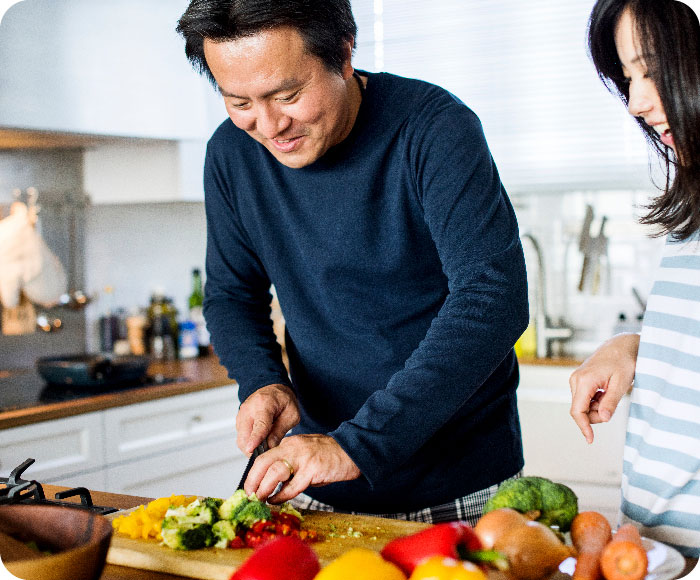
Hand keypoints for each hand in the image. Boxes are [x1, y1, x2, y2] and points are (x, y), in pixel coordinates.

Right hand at [236, 383, 299, 453]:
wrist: (272, 389)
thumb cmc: (283, 399)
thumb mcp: (291, 414)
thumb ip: (280, 430)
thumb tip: (270, 447)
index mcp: (264, 404)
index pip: (259, 425)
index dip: (255, 439)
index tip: (251, 449)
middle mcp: (248, 409)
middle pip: (245, 436)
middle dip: (254, 450)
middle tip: (267, 454)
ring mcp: (241, 415)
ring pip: (241, 439)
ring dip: (251, 448)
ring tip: (265, 447)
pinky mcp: (239, 420)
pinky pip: (241, 437)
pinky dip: (249, 443)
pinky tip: (260, 441)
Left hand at [243, 434, 360, 502]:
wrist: (352, 451)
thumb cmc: (329, 455)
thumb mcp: (305, 453)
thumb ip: (290, 463)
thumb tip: (274, 482)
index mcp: (289, 443)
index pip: (264, 457)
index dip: (253, 473)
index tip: (249, 486)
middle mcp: (293, 448)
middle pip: (263, 462)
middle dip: (252, 480)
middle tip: (249, 494)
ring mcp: (302, 458)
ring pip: (275, 472)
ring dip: (264, 488)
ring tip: (260, 499)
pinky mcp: (313, 469)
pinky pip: (292, 486)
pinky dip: (281, 496)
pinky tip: (277, 500)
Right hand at [569, 333, 639, 443]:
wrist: (621, 345)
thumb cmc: (623, 362)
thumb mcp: (621, 384)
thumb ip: (610, 402)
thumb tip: (603, 419)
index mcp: (584, 381)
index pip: (578, 410)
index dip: (583, 427)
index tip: (590, 439)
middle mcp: (575, 380)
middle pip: (580, 410)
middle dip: (596, 415)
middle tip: (612, 408)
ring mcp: (576, 379)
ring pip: (582, 405)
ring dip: (597, 408)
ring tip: (611, 395)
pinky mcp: (579, 380)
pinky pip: (584, 398)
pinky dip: (596, 401)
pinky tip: (606, 392)